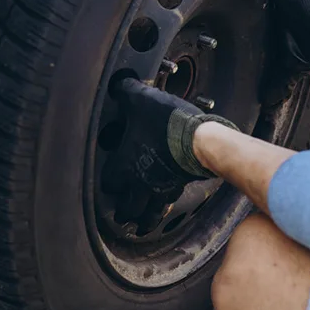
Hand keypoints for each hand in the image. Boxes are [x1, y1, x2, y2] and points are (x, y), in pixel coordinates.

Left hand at [102, 79, 237, 224]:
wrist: (201, 139)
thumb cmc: (167, 122)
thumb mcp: (141, 99)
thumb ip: (125, 91)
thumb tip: (117, 83)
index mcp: (124, 165)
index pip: (109, 183)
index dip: (108, 182)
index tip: (109, 181)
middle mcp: (140, 182)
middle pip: (127, 207)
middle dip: (124, 211)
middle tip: (122, 214)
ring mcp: (160, 187)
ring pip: (148, 213)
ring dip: (143, 220)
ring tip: (141, 226)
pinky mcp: (180, 186)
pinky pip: (169, 203)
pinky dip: (165, 208)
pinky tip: (167, 205)